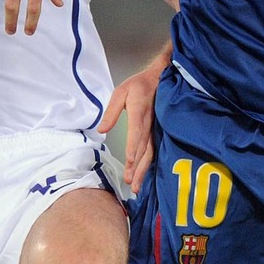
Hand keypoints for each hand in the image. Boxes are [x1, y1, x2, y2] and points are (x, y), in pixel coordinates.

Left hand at [97, 64, 164, 190]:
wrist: (162, 78)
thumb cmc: (139, 85)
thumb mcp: (121, 92)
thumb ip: (111, 111)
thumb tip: (101, 130)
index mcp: (140, 111)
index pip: (136, 130)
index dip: (133, 145)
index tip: (129, 160)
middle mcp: (149, 123)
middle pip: (143, 148)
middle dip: (136, 166)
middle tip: (129, 182)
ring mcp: (156, 129)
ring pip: (150, 153)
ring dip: (142, 170)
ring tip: (136, 186)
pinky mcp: (158, 132)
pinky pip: (154, 151)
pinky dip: (149, 165)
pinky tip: (144, 176)